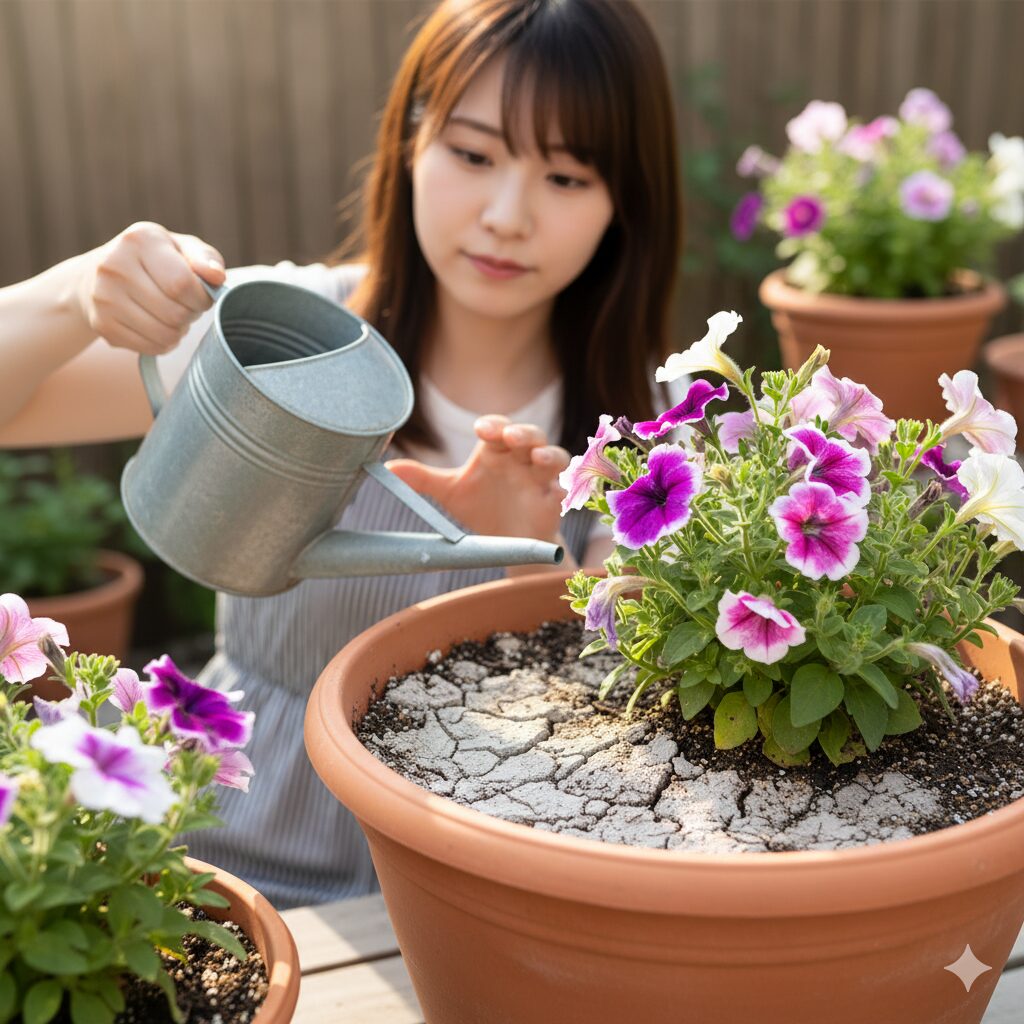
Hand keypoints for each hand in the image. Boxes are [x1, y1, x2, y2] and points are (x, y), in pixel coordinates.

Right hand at [75, 221, 225, 354]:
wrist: (101, 274)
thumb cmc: (156, 260)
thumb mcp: (182, 248)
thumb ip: (205, 258)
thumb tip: (216, 276)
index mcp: (140, 240)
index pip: (182, 284)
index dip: (202, 298)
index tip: (203, 297)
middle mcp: (115, 265)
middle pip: (174, 313)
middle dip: (191, 315)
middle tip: (187, 306)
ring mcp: (104, 297)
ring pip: (165, 335)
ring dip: (179, 331)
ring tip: (174, 315)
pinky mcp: (102, 324)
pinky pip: (151, 347)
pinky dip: (164, 342)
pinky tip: (158, 325)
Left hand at [385, 415, 570, 543]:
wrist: (506, 544)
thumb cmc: (480, 509)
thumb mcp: (451, 493)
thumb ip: (423, 479)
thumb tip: (387, 468)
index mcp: (496, 451)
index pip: (497, 428)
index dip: (493, 425)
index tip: (481, 430)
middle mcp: (521, 459)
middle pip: (528, 435)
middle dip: (521, 433)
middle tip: (508, 437)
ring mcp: (540, 478)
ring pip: (553, 456)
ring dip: (547, 453)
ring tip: (537, 456)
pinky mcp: (554, 500)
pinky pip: (564, 488)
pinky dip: (563, 485)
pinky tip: (555, 489)